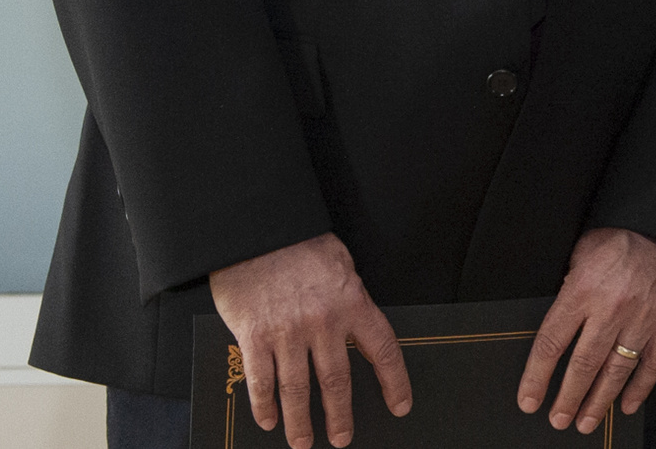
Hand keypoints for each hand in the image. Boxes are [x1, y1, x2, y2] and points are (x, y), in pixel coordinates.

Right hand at [209, 233, 408, 448]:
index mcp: (352, 302)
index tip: (400, 405)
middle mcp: (323, 322)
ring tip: (303, 441)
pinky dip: (265, 405)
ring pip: (298, 389)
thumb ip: (350, 298)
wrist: (258, 227)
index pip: (382, 350)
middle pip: (337, 380)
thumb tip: (356, 327)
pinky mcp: (255, 335)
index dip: (394, 382)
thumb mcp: (341, 264)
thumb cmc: (300, 242)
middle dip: (341, 416)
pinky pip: (262, 380)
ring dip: (301, 421)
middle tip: (342, 438)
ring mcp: (288, 331)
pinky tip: (269, 419)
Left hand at [517, 227, 655, 430]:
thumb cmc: (627, 234)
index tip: (529, 398)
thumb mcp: (584, 250)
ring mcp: (642, 320)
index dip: (536, 376)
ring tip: (585, 421)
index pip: (552, 342)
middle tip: (558, 419)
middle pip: (583, 365)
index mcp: (584, 289)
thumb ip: (568, 284)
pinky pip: (653, 365)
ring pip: (616, 372)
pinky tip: (626, 404)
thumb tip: (558, 315)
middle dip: (567, 398)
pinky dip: (640, 389)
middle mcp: (612, 308)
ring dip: (598, 401)